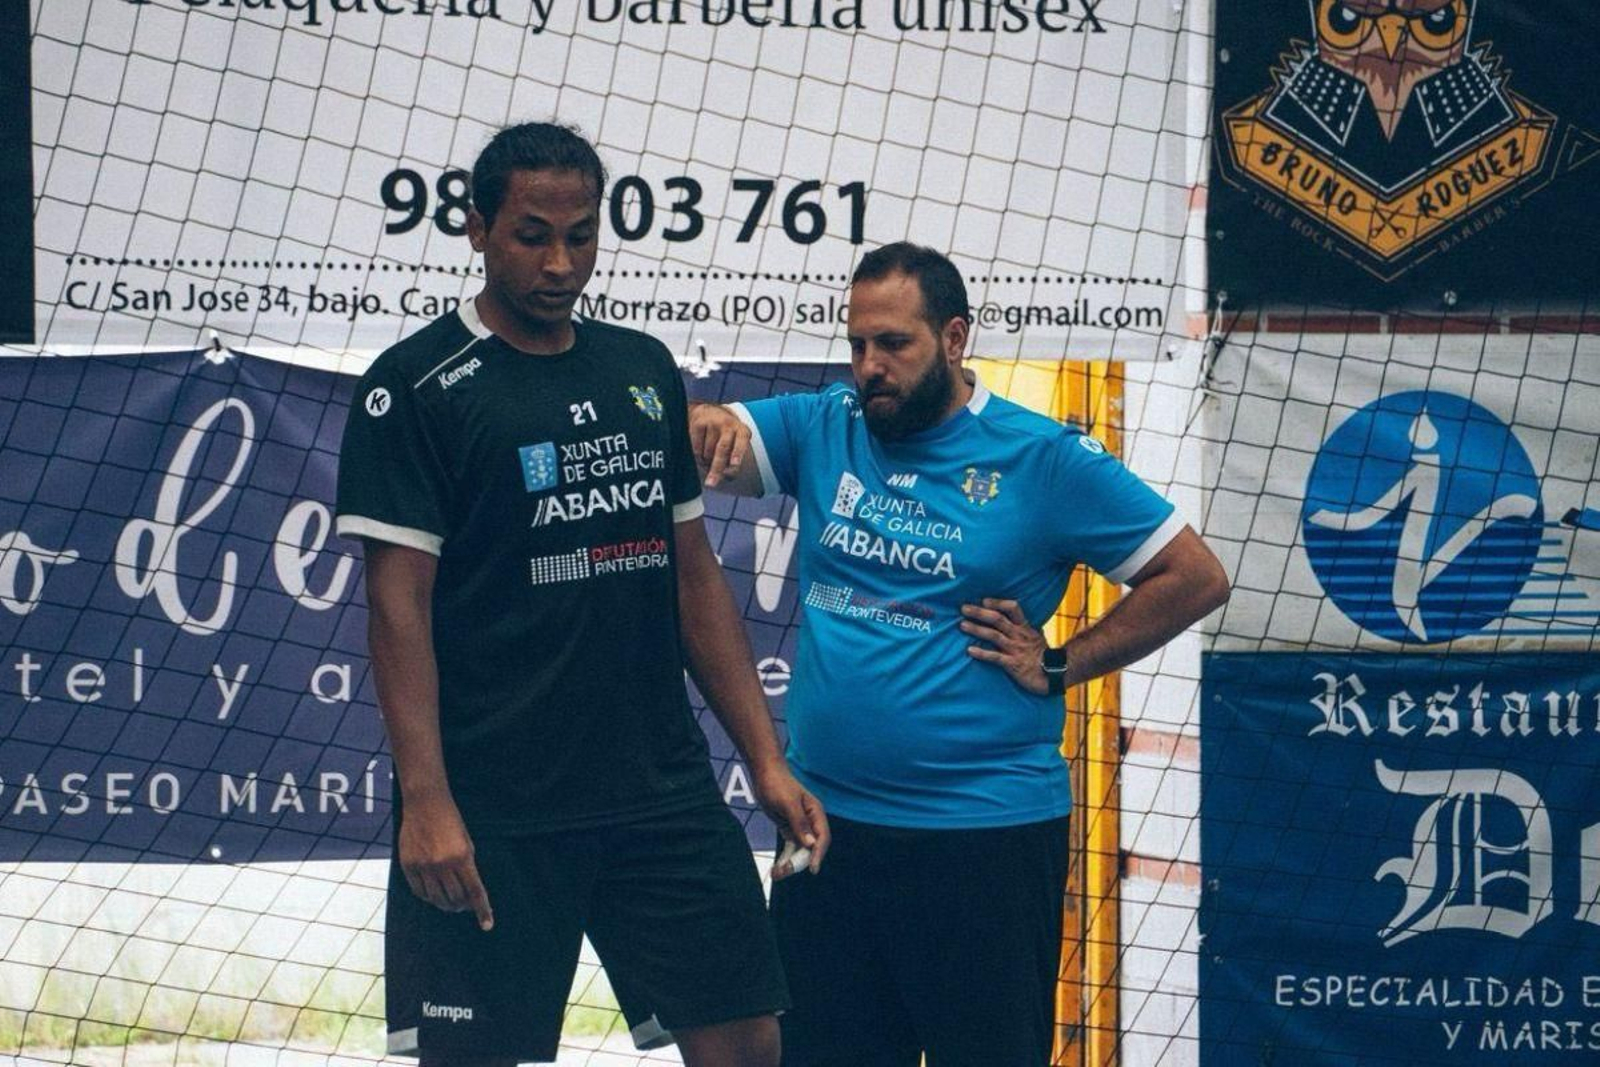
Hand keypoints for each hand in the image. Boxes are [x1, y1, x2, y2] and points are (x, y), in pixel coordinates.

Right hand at [398, 797, 494, 930]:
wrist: (426, 803)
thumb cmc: (451, 822)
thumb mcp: (466, 843)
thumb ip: (467, 868)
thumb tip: (469, 895)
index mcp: (462, 857)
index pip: (475, 891)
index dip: (483, 910)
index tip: (487, 925)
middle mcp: (442, 864)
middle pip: (456, 898)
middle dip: (463, 906)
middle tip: (465, 906)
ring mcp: (423, 865)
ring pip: (437, 899)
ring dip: (446, 905)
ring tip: (451, 904)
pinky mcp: (408, 864)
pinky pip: (419, 891)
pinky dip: (429, 897)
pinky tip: (434, 895)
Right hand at [688, 402, 749, 487]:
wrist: (707, 412)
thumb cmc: (725, 436)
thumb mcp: (735, 446)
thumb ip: (733, 463)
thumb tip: (726, 477)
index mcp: (742, 431)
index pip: (741, 443)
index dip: (737, 454)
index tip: (734, 464)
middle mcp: (729, 424)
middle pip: (722, 449)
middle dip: (716, 469)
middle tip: (711, 484)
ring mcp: (713, 422)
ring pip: (707, 452)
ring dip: (706, 462)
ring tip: (708, 458)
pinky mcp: (698, 422)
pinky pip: (696, 448)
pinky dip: (698, 456)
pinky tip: (700, 451)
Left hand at [751, 763, 830, 878]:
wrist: (764, 774)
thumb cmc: (777, 784)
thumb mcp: (787, 803)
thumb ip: (799, 823)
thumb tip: (810, 844)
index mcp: (815, 813)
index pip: (822, 838)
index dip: (818, 854)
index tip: (812, 869)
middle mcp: (810, 822)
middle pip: (810, 848)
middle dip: (799, 862)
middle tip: (785, 871)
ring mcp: (800, 826)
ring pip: (799, 851)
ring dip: (790, 863)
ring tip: (776, 874)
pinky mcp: (789, 829)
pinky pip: (790, 848)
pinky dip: (784, 858)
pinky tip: (776, 868)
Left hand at [961, 598, 1049, 694]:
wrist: (1055, 675)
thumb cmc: (1044, 657)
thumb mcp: (1037, 638)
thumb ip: (1027, 629)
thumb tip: (1020, 621)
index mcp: (1025, 628)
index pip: (1013, 608)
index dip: (998, 603)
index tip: (984, 601)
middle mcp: (1019, 636)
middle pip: (997, 619)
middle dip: (979, 612)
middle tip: (964, 608)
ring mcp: (1015, 649)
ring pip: (993, 635)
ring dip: (976, 629)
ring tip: (962, 625)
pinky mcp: (1012, 664)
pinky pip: (995, 657)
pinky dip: (981, 653)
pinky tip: (969, 650)